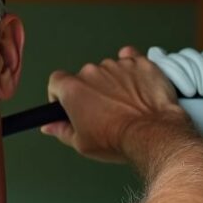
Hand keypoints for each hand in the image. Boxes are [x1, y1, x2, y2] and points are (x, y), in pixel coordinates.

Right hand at [43, 45, 188, 162]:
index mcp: (73, 89)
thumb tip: (50, 126)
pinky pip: (131, 59)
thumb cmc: (117, 138)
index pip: (56, 80)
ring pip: (109, 69)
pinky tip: (136, 85)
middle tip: (102, 110)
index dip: (61, 92)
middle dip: (91, 90)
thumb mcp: (81, 143)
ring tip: (124, 103)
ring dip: (113, 81)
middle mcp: (92, 72)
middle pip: (84, 76)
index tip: (68, 103)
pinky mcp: (140, 63)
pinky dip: (132, 70)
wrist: (152, 133)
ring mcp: (117, 65)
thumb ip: (61, 130)